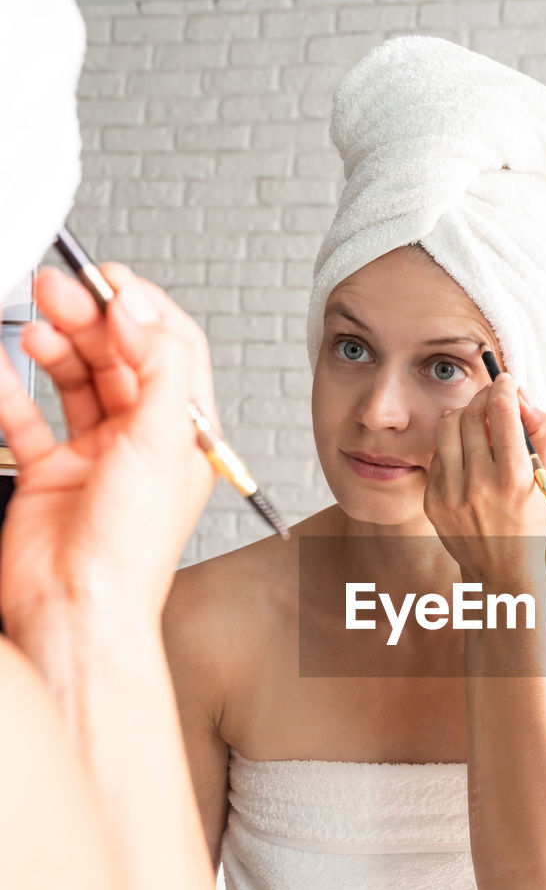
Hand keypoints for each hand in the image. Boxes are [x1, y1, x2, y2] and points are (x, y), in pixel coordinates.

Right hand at [0, 263, 218, 639]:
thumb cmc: (131, 552)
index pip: (172, 351)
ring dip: (57, 344)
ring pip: (75, 379)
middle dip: (91, 318)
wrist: (79, 608)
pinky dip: (12, 389)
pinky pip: (27, 417)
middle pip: (119, 357)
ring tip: (39, 319)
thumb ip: (158, 367)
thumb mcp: (162, 444)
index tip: (111, 281)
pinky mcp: (50, 472)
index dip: (144, 309)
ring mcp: (94, 455)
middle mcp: (141, 441)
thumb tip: (143, 309)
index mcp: (183, 435)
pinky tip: (5, 367)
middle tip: (61, 288)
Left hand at [423, 373, 545, 584]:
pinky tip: (465, 456)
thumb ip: (543, 432)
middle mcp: (480, 484)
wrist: (502, 570)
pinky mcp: (432, 501)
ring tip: (475, 423)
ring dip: (462, 416)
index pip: (502, 411)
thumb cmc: (530, 519)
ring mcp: (451, 493)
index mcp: (515, 477)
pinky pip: (437, 455)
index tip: (506, 382)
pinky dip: (452, 447)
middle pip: (472, 414)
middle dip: (484, 398)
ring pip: (447, 427)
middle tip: (492, 400)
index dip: (504, 387)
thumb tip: (520, 396)